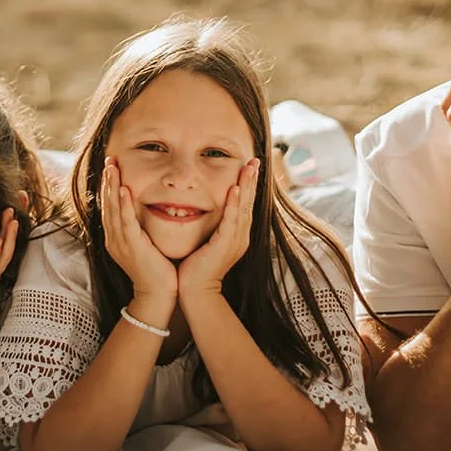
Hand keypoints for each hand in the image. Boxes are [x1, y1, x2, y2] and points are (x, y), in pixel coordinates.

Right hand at [99, 158, 176, 309]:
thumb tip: (145, 213)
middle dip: (107, 181)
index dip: (109, 187)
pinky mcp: (132, 246)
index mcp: (116, 238)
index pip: (110, 207)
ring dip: (112, 187)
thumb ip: (141, 229)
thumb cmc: (156, 270)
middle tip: (109, 160)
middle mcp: (114, 239)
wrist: (157, 294)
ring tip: (112, 168)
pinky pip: (126, 222)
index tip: (111, 168)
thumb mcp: (145, 245)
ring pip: (113, 209)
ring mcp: (121, 243)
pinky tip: (124, 190)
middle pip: (107, 204)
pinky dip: (124, 204)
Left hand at [177, 159, 257, 296]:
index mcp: (237, 235)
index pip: (244, 205)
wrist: (195, 290)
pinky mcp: (226, 245)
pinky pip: (231, 220)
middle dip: (252, 180)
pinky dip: (234, 204)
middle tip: (255, 160)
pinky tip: (235, 189)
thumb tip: (201, 208)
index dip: (248, 186)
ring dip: (246, 186)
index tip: (249, 167)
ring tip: (249, 168)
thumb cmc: (196, 267)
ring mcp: (235, 241)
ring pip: (243, 208)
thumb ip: (210, 226)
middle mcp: (241, 236)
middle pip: (249, 203)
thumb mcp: (206, 242)